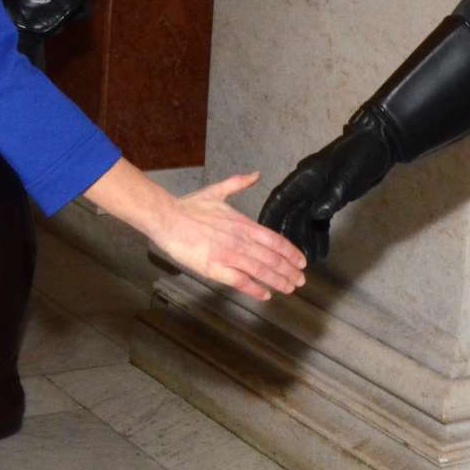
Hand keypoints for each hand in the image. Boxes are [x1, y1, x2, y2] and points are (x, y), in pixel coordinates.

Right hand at [150, 173, 306, 302]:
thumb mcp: (218, 191)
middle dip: (289, 271)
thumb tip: (256, 174)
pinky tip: (264, 295)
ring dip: (278, 281)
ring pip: (261, 271)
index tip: (301, 262)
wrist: (168, 218)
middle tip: (300, 281)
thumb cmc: (190, 206)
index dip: (291, 253)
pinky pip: (240, 281)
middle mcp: (241, 240)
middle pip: (272, 258)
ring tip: (289, 288)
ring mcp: (229, 255)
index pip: (275, 240)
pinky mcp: (215, 268)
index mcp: (243, 224)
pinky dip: (255, 289)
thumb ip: (239, 183)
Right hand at [257, 119, 393, 264]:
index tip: (259, 232)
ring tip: (307, 262)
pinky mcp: (331, 199)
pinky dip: (319, 235)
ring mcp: (318, 193)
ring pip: (305, 220)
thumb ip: (331, 196)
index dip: (269, 215)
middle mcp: (307, 186)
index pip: (281, 198)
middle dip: (289, 236)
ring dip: (305, 240)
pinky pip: (320, 220)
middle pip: (291, 214)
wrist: (378, 145)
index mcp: (305, 177)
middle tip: (287, 259)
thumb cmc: (360, 156)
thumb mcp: (346, 177)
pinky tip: (320, 252)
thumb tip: (316, 215)